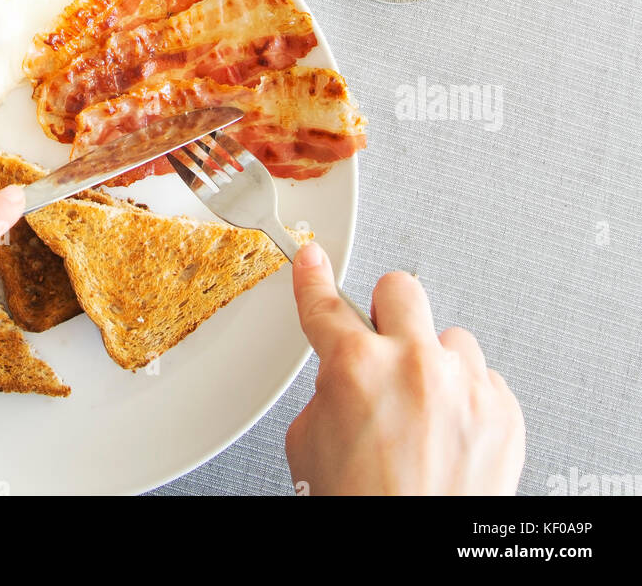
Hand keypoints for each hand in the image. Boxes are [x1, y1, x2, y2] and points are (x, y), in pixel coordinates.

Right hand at [285, 244, 524, 495]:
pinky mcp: (504, 412)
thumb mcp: (310, 447)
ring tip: (425, 414)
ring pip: (450, 338)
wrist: (417, 566)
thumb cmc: (364, 509)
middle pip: (401, 290)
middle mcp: (414, 365)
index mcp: (356, 367)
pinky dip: (468, 401)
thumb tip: (342, 377)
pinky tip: (453, 435)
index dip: (313, 275)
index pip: (326, 302)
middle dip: (387, 314)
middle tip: (382, 345)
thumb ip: (328, 392)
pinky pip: (485, 380)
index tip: (314, 258)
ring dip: (435, 365)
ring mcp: (465, 386)